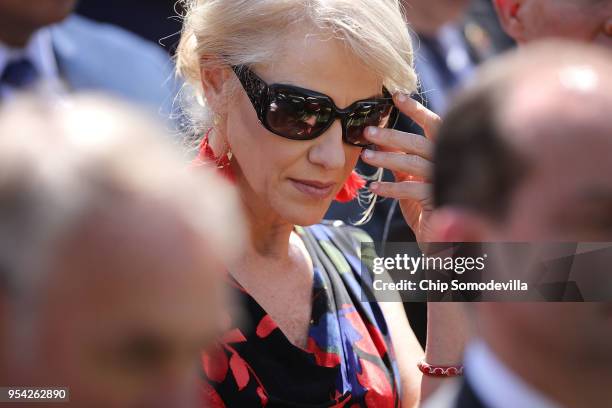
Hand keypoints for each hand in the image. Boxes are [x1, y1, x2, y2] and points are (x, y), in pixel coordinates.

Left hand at [360, 93, 439, 242]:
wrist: (440, 244)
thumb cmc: (424, 209)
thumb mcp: (409, 181)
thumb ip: (400, 160)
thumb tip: (380, 139)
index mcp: (444, 154)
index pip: (433, 125)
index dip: (416, 109)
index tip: (395, 96)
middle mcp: (450, 163)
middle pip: (420, 141)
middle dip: (392, 135)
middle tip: (368, 132)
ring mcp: (446, 181)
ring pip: (414, 163)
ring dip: (387, 159)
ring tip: (365, 157)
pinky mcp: (439, 201)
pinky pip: (412, 189)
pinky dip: (390, 188)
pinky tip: (373, 188)